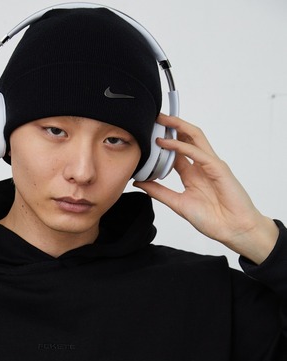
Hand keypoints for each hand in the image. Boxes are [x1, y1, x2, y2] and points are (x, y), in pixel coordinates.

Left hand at [134, 115, 278, 263]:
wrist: (233, 230)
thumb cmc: (212, 219)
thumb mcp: (177, 204)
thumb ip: (159, 192)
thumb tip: (139, 182)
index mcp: (192, 174)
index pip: (176, 152)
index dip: (163, 142)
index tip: (147, 135)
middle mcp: (201, 166)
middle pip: (187, 138)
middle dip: (171, 126)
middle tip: (154, 118)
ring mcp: (211, 165)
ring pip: (195, 138)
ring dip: (179, 127)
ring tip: (162, 120)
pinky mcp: (219, 168)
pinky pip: (199, 153)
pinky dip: (183, 147)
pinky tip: (168, 143)